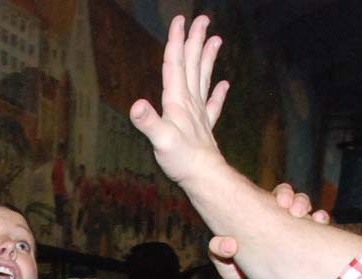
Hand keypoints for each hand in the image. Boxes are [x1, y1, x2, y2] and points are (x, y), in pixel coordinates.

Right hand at [128, 16, 228, 186]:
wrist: (204, 177)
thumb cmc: (181, 159)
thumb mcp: (160, 140)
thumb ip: (148, 122)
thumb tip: (136, 105)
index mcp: (177, 101)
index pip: (175, 64)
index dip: (176, 41)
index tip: (180, 20)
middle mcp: (189, 102)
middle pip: (192, 65)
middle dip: (195, 41)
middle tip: (202, 18)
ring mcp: (198, 113)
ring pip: (203, 78)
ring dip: (208, 58)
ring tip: (216, 39)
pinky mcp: (204, 127)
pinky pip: (213, 105)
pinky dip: (218, 93)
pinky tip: (224, 85)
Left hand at [207, 182, 330, 278]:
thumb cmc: (235, 273)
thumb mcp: (221, 260)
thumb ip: (217, 248)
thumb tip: (229, 243)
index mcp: (261, 217)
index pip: (275, 197)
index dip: (281, 194)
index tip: (280, 202)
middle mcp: (281, 223)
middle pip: (296, 201)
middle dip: (299, 200)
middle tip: (294, 210)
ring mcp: (296, 236)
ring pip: (311, 215)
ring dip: (314, 213)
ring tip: (313, 219)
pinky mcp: (307, 251)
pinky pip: (321, 237)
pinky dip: (323, 229)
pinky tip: (321, 228)